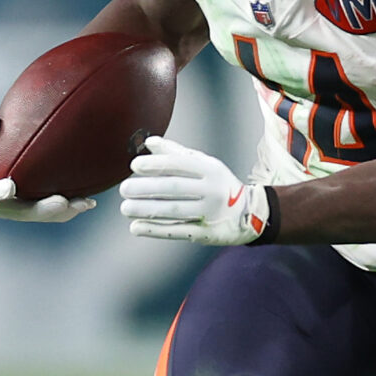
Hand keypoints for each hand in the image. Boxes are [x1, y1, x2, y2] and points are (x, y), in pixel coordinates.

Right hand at [0, 115, 94, 222]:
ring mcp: (18, 210)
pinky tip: (89, 202)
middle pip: (21, 212)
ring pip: (42, 215)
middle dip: (42, 209)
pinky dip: (71, 208)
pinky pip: (54, 213)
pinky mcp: (35, 209)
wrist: (1, 157)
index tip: (10, 187)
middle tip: (62, 202)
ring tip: (84, 203)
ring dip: (63, 212)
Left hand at [119, 136, 270, 244]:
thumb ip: (176, 153)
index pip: (180, 164)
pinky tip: (136, 227)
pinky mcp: (208, 233)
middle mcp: (213, 190)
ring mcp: (212, 213)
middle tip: (124, 189)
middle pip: (174, 188)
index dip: (155, 164)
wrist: (250, 212)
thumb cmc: (219, 184)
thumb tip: (149, 142)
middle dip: (146, 188)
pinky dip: (155, 230)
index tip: (134, 166)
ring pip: (174, 211)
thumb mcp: (205, 164)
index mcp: (212, 169)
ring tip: (126, 208)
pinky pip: (178, 231)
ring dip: (146, 210)